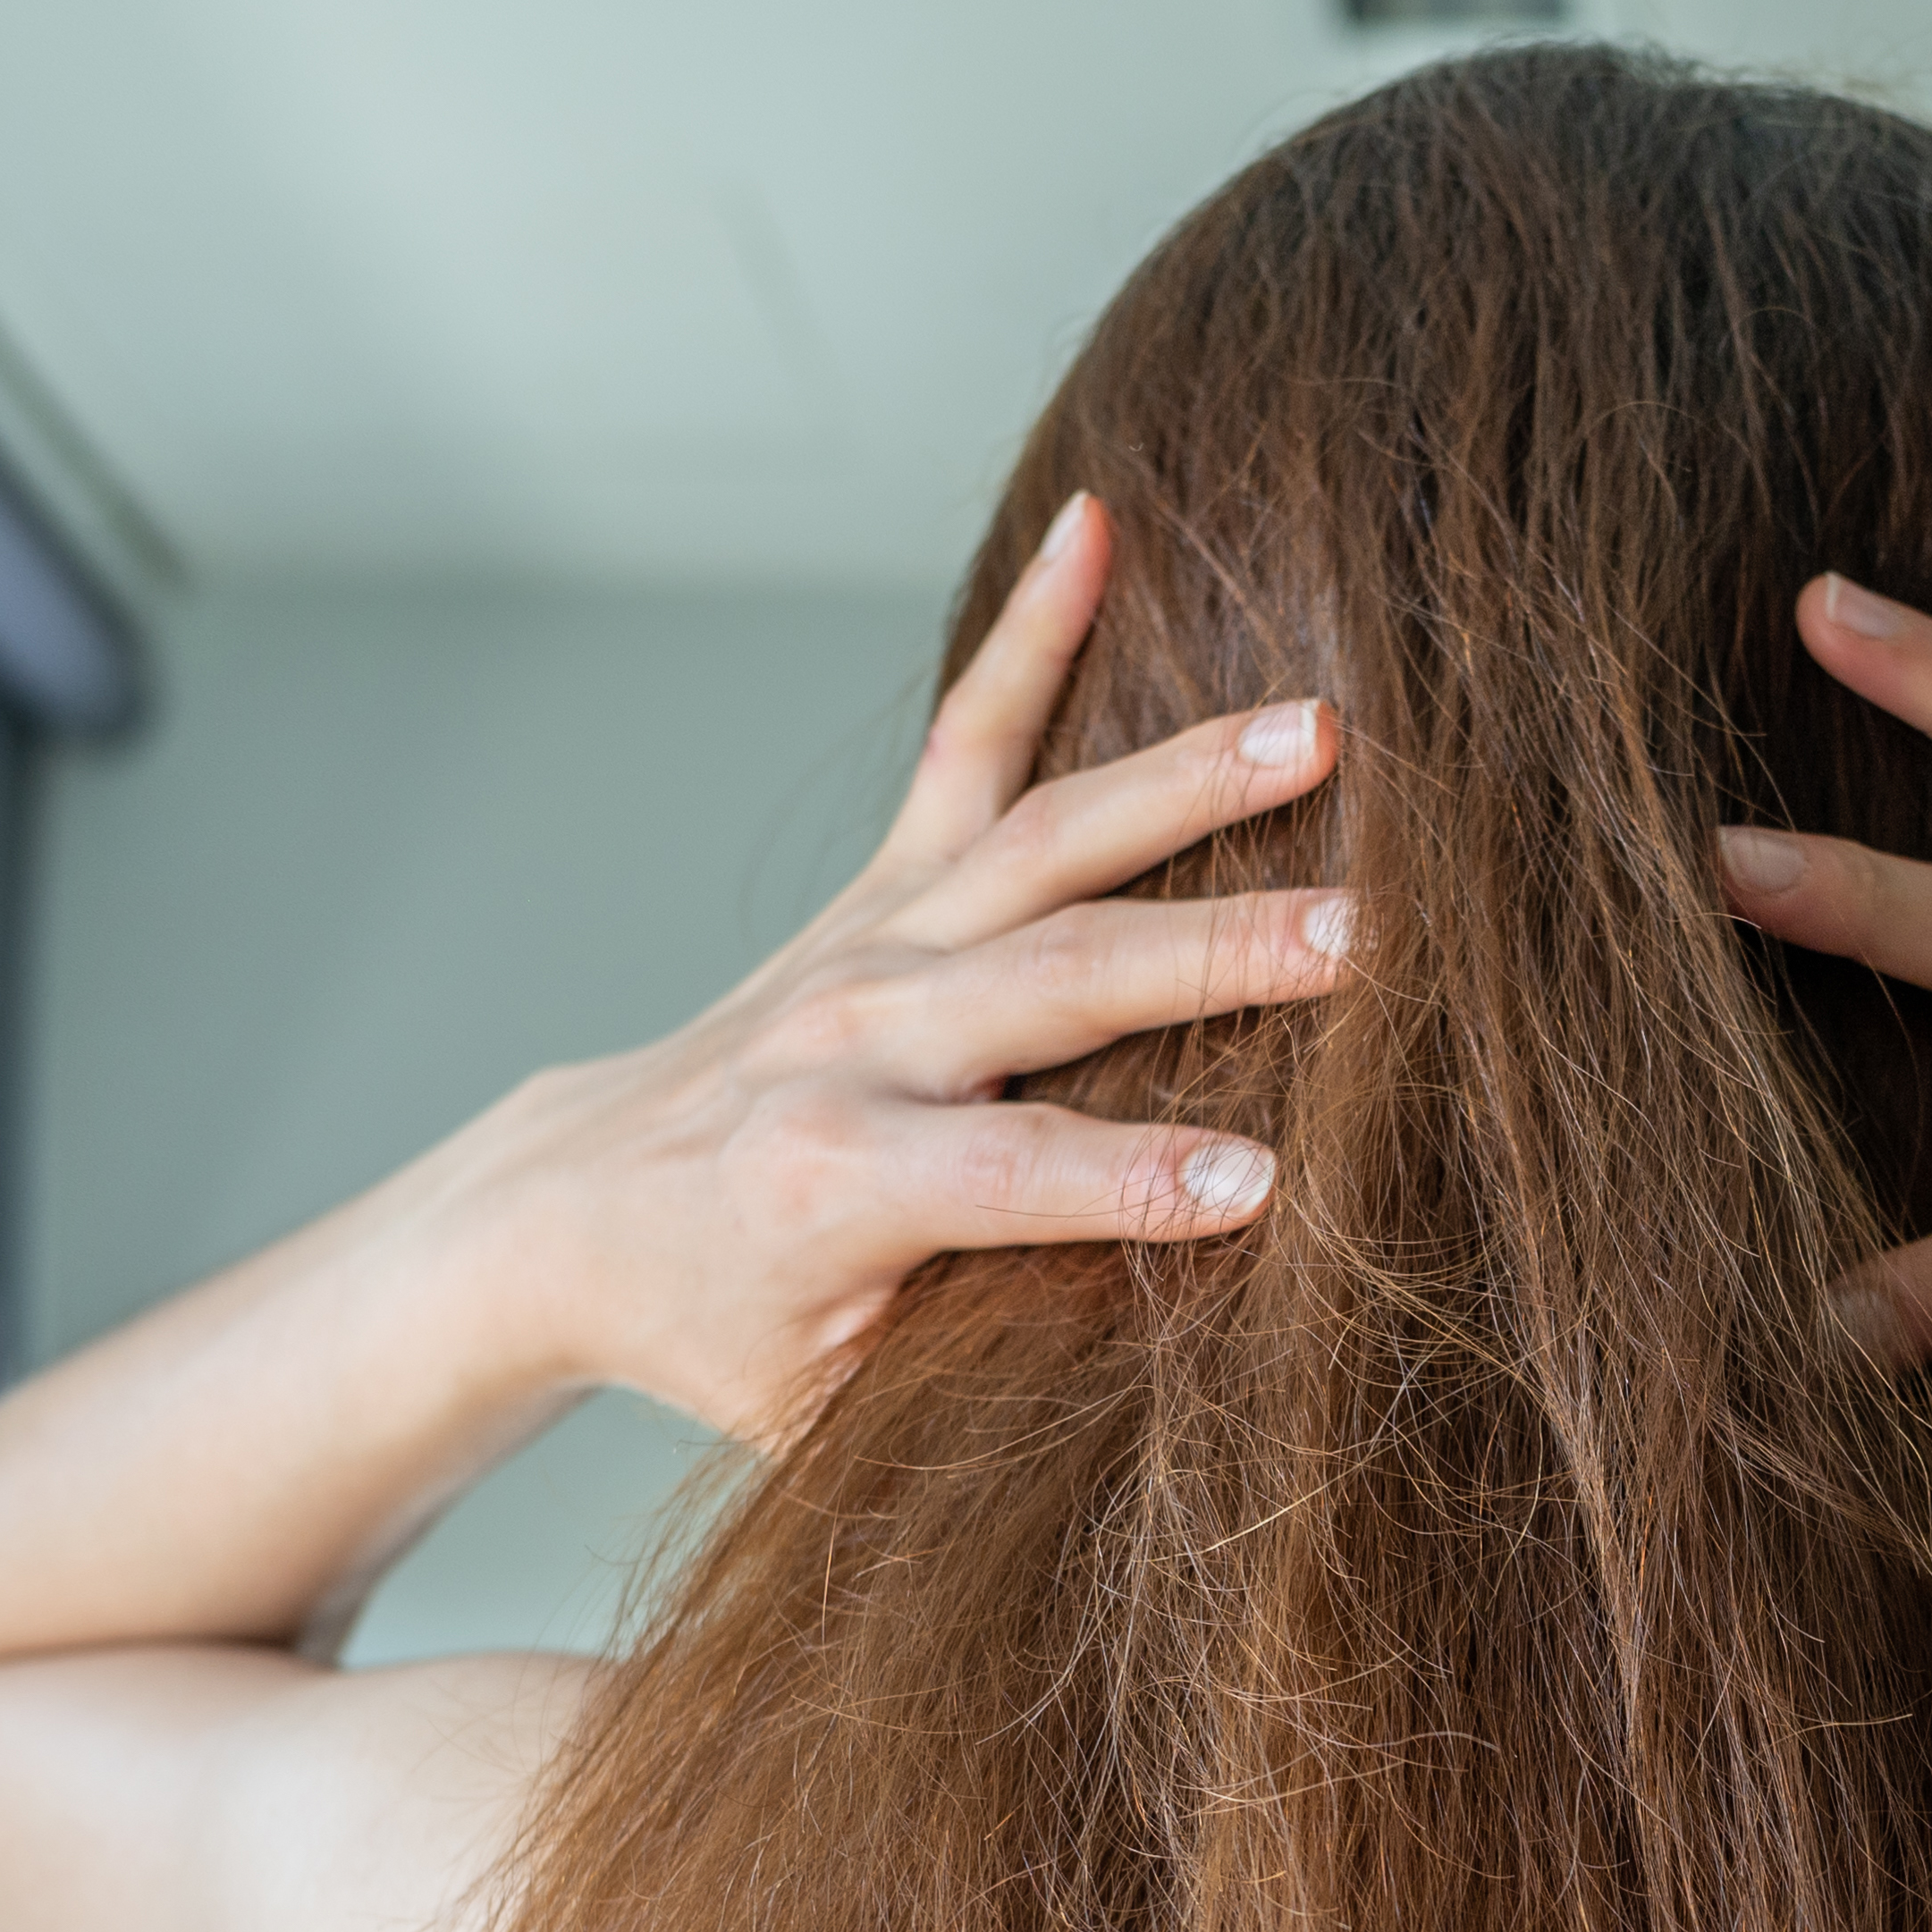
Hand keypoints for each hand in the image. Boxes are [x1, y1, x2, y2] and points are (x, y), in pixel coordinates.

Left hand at [464, 491, 1353, 1440]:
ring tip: (1321, 734)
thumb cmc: (727, 1335)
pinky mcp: (882, 886)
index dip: (1133, 1185)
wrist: (571, 1212)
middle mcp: (850, 1039)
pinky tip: (1099, 524)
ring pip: (1045, 845)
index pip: (1012, 1179)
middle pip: (1054, 981)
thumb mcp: (836, 1407)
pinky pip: (966, 743)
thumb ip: (977, 1367)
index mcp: (834, 1182)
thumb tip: (1165, 1363)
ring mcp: (869, 942)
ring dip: (1187, 783)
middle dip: (1211, 956)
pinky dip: (1030, 632)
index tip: (1265, 1186)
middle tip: (1361, 934)